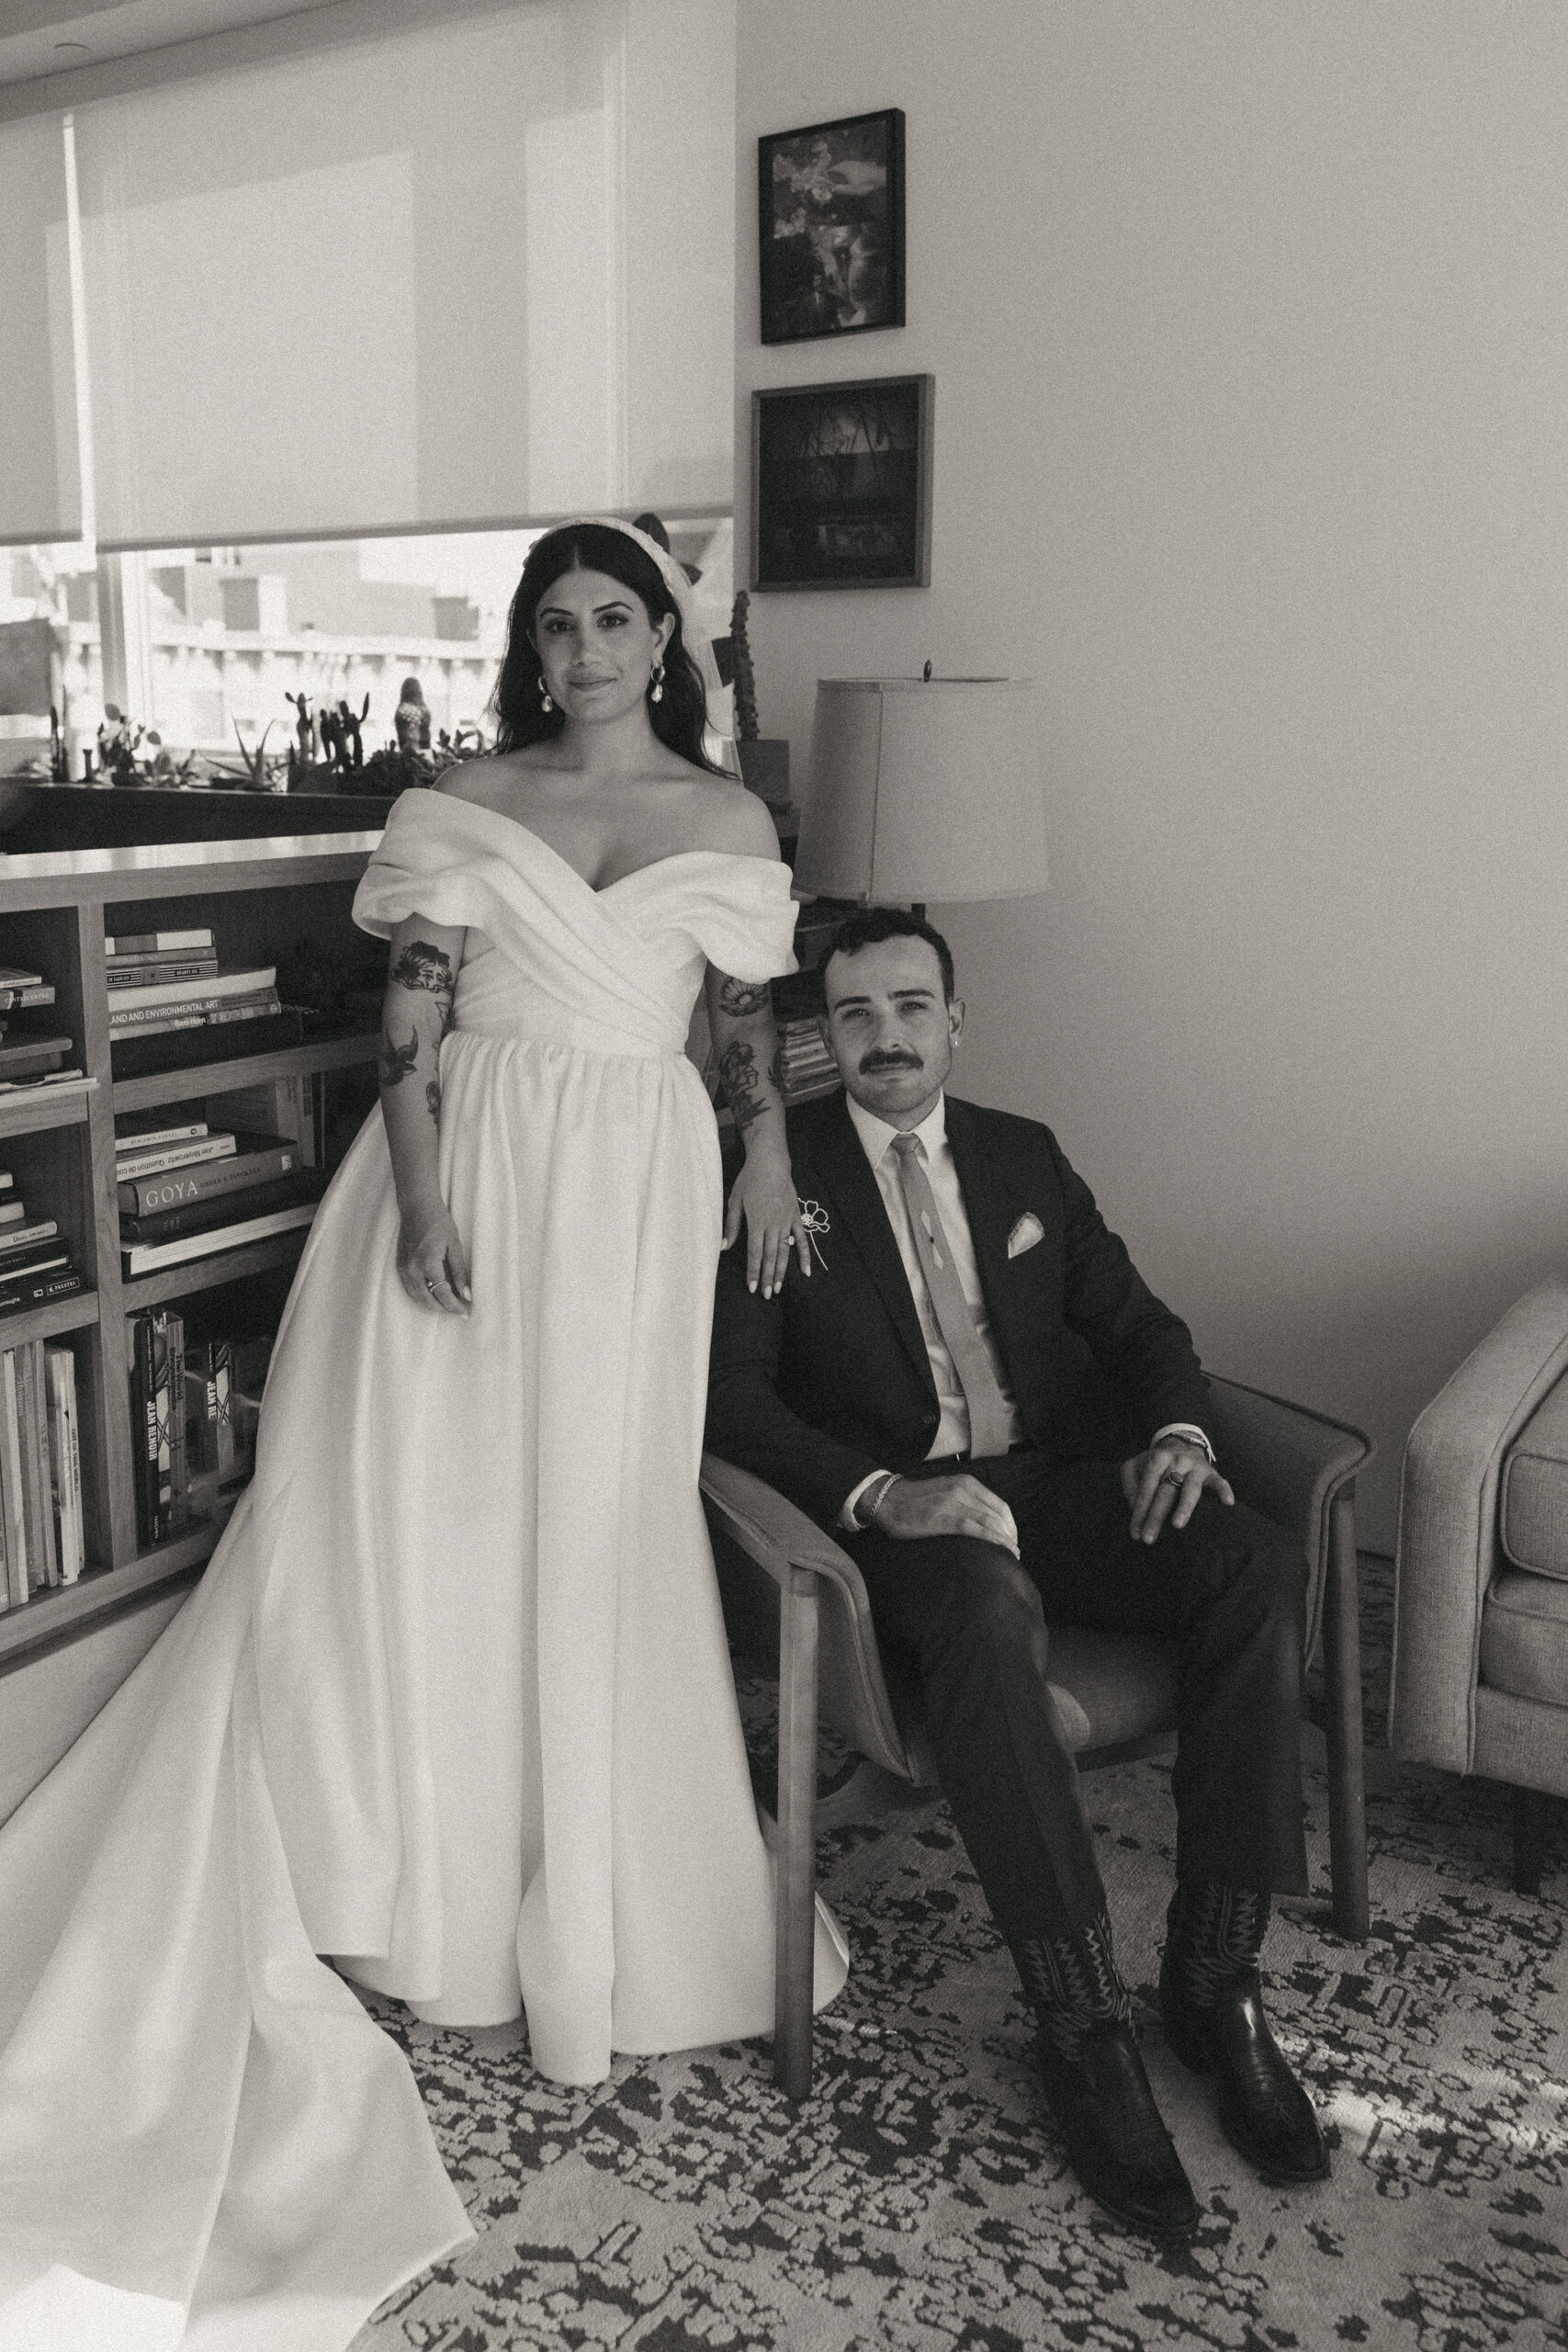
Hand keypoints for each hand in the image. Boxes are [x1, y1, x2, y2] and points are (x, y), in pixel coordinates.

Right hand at [396, 1197, 471, 1315]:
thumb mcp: (455, 1246)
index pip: (443, 1294)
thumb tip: (466, 1294)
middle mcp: (412, 1270)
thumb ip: (459, 1273)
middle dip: (444, 1309)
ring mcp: (403, 1269)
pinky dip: (422, 1297)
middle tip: (459, 1311)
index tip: (466, 1312)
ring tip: (448, 1306)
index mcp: (428, 1264)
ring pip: (417, 1298)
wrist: (417, 1207)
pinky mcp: (399, 1266)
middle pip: (428, 1301)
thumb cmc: (439, 1223)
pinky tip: (433, 1297)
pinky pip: (410, 1289)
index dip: (455, 1306)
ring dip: (432, 1305)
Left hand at [722, 1146, 811, 1297]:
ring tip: (779, 1288)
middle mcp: (773, 1224)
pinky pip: (803, 1239)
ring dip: (783, 1271)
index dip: (754, 1271)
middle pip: (771, 1256)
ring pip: (785, 1251)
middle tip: (767, 1295)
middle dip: (769, 1277)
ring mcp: (787, 1221)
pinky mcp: (796, 1217)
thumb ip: (731, 1225)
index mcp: (757, 1221)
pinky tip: (806, 1271)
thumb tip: (722, 1246)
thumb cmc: (750, 1180)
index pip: (755, 1252)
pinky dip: (804, 1255)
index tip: (753, 1287)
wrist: (771, 1162)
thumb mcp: (734, 1200)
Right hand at [870, 1473, 1020, 1558]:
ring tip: (1011, 1554)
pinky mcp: (942, 1518)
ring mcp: (953, 1503)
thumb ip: (964, 1500)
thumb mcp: (945, 1491)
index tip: (1013, 1539)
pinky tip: (998, 1550)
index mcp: (966, 1483)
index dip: (1010, 1524)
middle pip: (998, 1514)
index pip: (999, 1504)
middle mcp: (963, 1489)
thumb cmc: (914, 1499)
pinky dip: (990, 1540)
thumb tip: (984, 1520)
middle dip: (1010, 1534)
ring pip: (989, 1522)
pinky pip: (973, 1529)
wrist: (887, 1499)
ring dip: (1004, 1540)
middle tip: (1014, 1551)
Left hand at [1120, 1439, 1233, 1543]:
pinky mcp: (1212, 1474)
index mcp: (1157, 1459)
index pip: (1146, 1488)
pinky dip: (1224, 1491)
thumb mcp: (1135, 1466)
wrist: (1182, 1443)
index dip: (1139, 1511)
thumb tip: (1133, 1507)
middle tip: (1149, 1539)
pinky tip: (1228, 1503)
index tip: (1135, 1533)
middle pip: (1166, 1492)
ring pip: (1191, 1489)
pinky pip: (1220, 1483)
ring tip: (1177, 1525)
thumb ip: (1130, 1485)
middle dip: (1156, 1516)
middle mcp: (1177, 1462)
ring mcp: (1196, 1468)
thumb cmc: (1155, 1463)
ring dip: (1184, 1507)